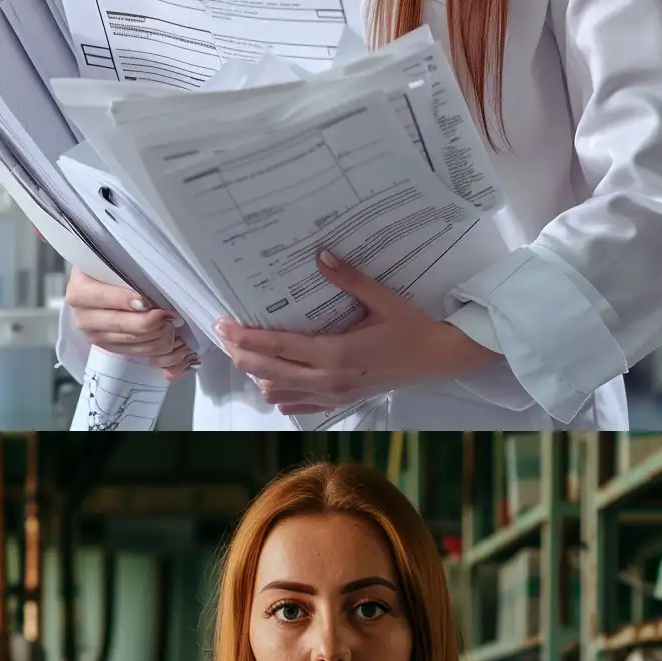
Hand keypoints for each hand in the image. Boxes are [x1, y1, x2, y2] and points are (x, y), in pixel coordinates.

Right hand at [65, 268, 196, 375]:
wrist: (104, 284)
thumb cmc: (114, 269)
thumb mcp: (116, 263)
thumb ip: (129, 273)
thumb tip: (151, 291)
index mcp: (79, 291)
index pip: (102, 297)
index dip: (126, 300)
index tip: (148, 302)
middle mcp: (83, 316)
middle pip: (121, 324)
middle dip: (152, 321)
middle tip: (171, 314)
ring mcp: (94, 335)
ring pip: (133, 341)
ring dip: (160, 335)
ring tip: (173, 322)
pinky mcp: (108, 347)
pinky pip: (138, 352)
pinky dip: (159, 346)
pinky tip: (170, 335)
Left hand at [213, 251, 500, 412]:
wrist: (438, 359)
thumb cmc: (412, 327)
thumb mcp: (383, 299)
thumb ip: (350, 279)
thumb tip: (320, 255)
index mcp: (336, 354)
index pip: (278, 347)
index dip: (246, 337)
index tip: (223, 325)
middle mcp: (329, 380)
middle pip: (268, 372)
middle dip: (242, 354)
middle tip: (226, 334)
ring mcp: (333, 396)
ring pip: (278, 393)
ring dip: (259, 374)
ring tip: (252, 352)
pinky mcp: (340, 403)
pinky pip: (297, 405)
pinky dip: (280, 393)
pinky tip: (276, 376)